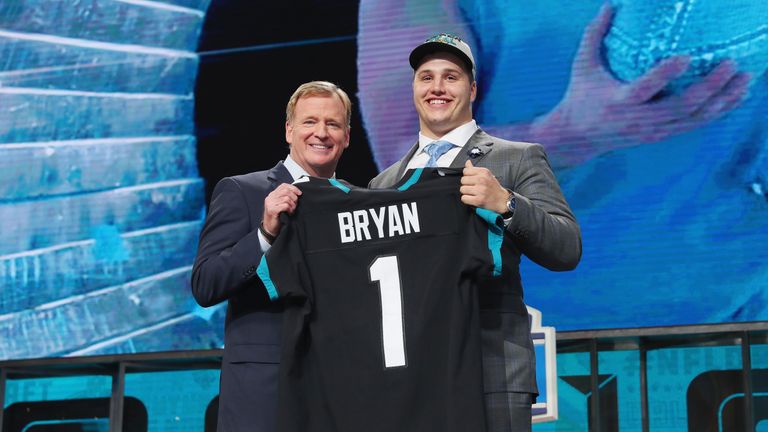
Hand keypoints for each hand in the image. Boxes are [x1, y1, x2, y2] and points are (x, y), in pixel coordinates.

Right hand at [262, 184, 301, 236]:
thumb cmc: (277, 217)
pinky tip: (289, 213)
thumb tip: (297, 193)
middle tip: (295, 205)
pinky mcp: (272, 210)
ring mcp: (270, 203)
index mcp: (272, 195)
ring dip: (292, 205)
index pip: (283, 186)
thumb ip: (285, 197)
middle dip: (294, 198)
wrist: (270, 228)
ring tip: (292, 210)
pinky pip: (285, 206)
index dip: (293, 188)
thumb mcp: (280, 204)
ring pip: (286, 198)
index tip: (299, 193)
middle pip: (286, 191)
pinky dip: (290, 209)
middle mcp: (270, 197)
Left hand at [460, 160, 508, 212]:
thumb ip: (474, 169)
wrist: (502, 199)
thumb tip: (467, 162)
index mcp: (484, 172)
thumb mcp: (486, 175)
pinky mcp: (478, 200)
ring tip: (474, 193)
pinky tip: (473, 198)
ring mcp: (480, 190)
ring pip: (462, 189)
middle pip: (463, 180)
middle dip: (466, 184)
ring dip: (466, 192)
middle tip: (473, 187)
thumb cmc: (493, 187)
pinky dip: (467, 199)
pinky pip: (464, 198)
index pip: (465, 171)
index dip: (467, 176)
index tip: (472, 180)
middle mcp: (482, 180)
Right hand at [533, 3, 751, 165]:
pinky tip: (737, 95)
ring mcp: (652, 130)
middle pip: (681, 106)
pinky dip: (719, 110)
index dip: (666, 75)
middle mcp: (638, 119)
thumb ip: (594, 34)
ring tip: (746, 78)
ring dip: (723, 99)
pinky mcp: (661, 135)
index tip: (687, 57)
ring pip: (694, 117)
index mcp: (619, 100)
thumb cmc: (580, 95)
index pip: (645, 89)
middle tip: (732, 64)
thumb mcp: (582, 65)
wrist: (578, 137)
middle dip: (711, 86)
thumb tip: (610, 4)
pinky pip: (695, 123)